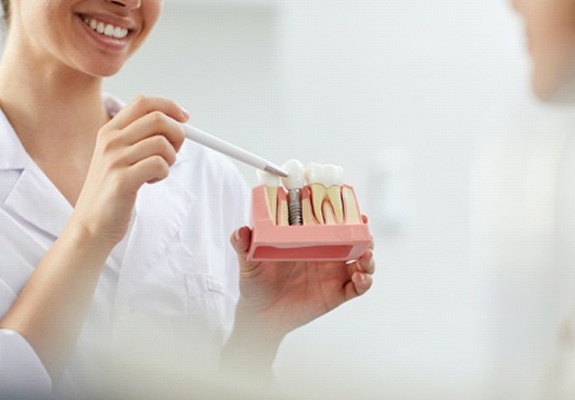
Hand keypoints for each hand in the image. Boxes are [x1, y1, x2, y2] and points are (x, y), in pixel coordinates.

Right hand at [72, 96, 188, 247]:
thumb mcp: (120, 157)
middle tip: (173, 152)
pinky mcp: (122, 180)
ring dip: (170, 158)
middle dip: (177, 134)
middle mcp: (110, 141)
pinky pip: (159, 164)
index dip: (169, 106)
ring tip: (157, 171)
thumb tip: (176, 123)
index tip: (184, 117)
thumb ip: (140, 138)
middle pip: (158, 119)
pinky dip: (163, 173)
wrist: (91, 225)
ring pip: (162, 143)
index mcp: (109, 131)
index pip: (143, 102)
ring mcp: (114, 159)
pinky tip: (150, 181)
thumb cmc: (111, 192)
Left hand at [229, 221, 374, 341]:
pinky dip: (365, 281)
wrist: (260, 314)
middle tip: (364, 230)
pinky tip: (360, 277)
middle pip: (354, 238)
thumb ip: (244, 245)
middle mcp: (326, 254)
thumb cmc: (256, 282)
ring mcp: (334, 273)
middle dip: (364, 233)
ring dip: (369, 256)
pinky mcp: (337, 293)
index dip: (345, 213)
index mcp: (310, 240)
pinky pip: (358, 287)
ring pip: (362, 260)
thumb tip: (240, 231)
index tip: (351, 206)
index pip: (332, 222)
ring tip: (364, 256)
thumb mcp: (249, 261)